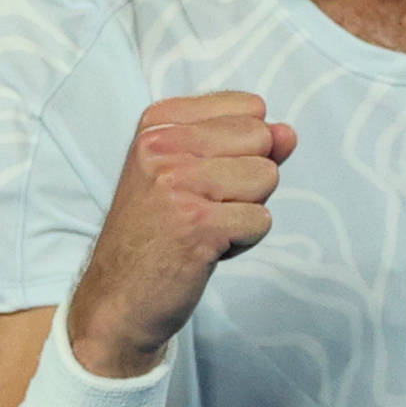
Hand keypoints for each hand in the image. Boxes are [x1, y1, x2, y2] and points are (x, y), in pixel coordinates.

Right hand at [70, 92, 296, 376]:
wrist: (116, 297)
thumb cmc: (155, 234)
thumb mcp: (188, 171)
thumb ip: (242, 145)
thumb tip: (289, 133)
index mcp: (158, 123)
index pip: (250, 109)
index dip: (242, 151)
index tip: (200, 179)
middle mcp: (163, 145)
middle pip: (263, 140)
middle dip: (248, 180)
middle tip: (202, 208)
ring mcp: (178, 183)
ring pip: (267, 178)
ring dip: (245, 212)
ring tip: (203, 228)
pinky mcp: (198, 224)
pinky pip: (262, 220)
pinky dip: (242, 242)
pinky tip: (204, 250)